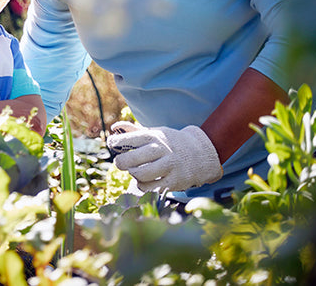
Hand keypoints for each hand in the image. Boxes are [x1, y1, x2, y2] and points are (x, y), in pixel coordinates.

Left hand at [106, 122, 222, 192]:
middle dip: (121, 162)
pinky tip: (144, 181)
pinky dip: (143, 186)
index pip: (127, 139)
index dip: (115, 143)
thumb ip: (133, 131)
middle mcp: (161, 150)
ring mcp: (169, 166)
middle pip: (131, 159)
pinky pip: (151, 188)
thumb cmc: (171, 143)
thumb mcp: (155, 133)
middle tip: (121, 163)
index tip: (113, 144)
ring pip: (140, 175)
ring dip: (133, 174)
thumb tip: (114, 128)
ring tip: (134, 171)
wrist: (202, 153)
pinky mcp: (175, 182)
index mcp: (154, 137)